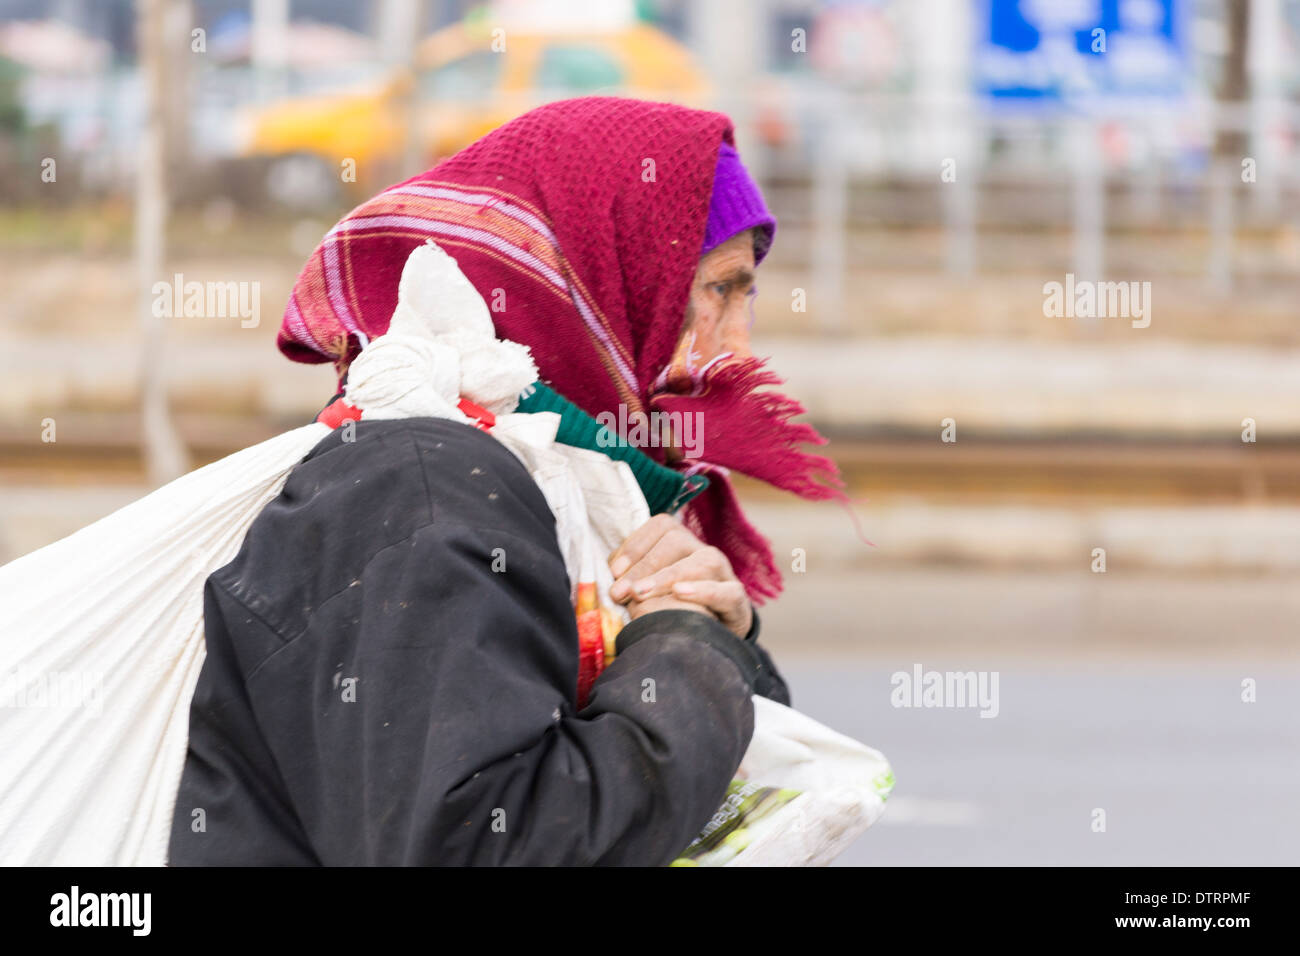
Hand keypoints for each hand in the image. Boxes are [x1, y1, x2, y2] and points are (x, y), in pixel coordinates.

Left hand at [609, 514, 752, 638]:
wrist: (716, 638)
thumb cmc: (677, 610)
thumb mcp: (653, 591)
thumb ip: (634, 578)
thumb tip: (609, 577)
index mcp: (683, 545)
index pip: (662, 526)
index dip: (636, 544)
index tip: (614, 571)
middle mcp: (704, 553)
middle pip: (678, 541)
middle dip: (644, 565)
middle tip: (620, 591)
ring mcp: (724, 574)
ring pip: (703, 561)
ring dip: (667, 576)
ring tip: (641, 593)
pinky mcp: (737, 600)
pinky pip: (726, 590)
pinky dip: (703, 590)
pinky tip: (679, 594)